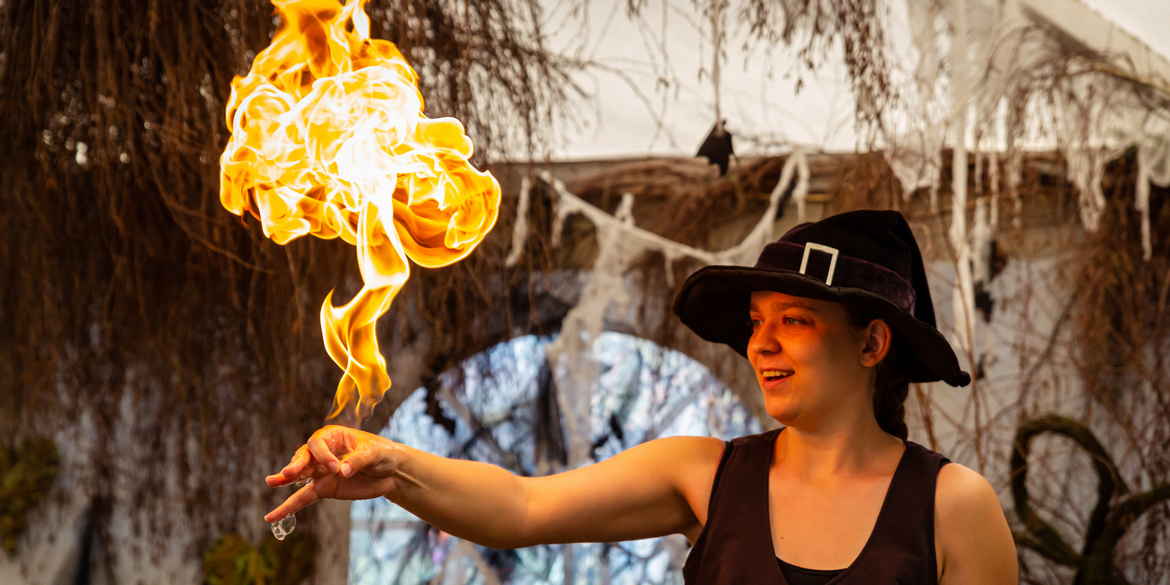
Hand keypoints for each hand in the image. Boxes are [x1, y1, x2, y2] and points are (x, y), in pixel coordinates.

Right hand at [264, 425, 400, 521]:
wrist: (390, 472)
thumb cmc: (382, 454)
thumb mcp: (374, 453)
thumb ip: (357, 460)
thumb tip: (341, 472)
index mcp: (334, 437)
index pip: (318, 443)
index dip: (323, 455)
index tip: (336, 467)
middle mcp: (323, 453)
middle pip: (304, 457)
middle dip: (296, 464)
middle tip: (289, 473)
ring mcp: (321, 472)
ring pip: (299, 476)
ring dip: (285, 479)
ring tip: (271, 482)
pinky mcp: (324, 489)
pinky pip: (303, 498)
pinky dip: (288, 507)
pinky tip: (272, 516)